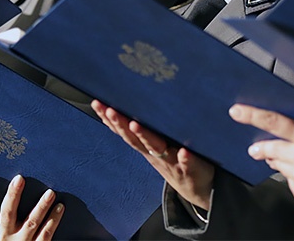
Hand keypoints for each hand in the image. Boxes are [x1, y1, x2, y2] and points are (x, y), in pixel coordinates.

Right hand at [0, 174, 62, 240]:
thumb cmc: (10, 234)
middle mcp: (5, 234)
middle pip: (7, 213)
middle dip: (13, 195)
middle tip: (20, 178)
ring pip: (31, 222)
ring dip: (41, 206)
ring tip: (50, 192)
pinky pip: (46, 233)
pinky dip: (53, 219)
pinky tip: (60, 207)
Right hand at [92, 100, 213, 209]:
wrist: (195, 189)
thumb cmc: (174, 162)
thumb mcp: (155, 147)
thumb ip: (143, 131)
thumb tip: (128, 110)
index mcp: (146, 147)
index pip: (124, 131)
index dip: (110, 119)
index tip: (98, 104)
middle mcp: (154, 154)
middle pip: (134, 139)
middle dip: (121, 124)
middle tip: (110, 110)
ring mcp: (171, 161)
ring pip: (155, 148)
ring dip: (144, 137)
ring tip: (135, 125)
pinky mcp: (190, 168)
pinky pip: (187, 163)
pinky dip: (185, 158)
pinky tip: (184, 151)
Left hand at [228, 104, 293, 211]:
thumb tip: (286, 121)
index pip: (275, 122)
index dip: (252, 115)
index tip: (236, 112)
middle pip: (270, 147)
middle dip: (260, 147)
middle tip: (255, 148)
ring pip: (277, 165)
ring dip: (279, 161)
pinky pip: (287, 180)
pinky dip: (292, 177)